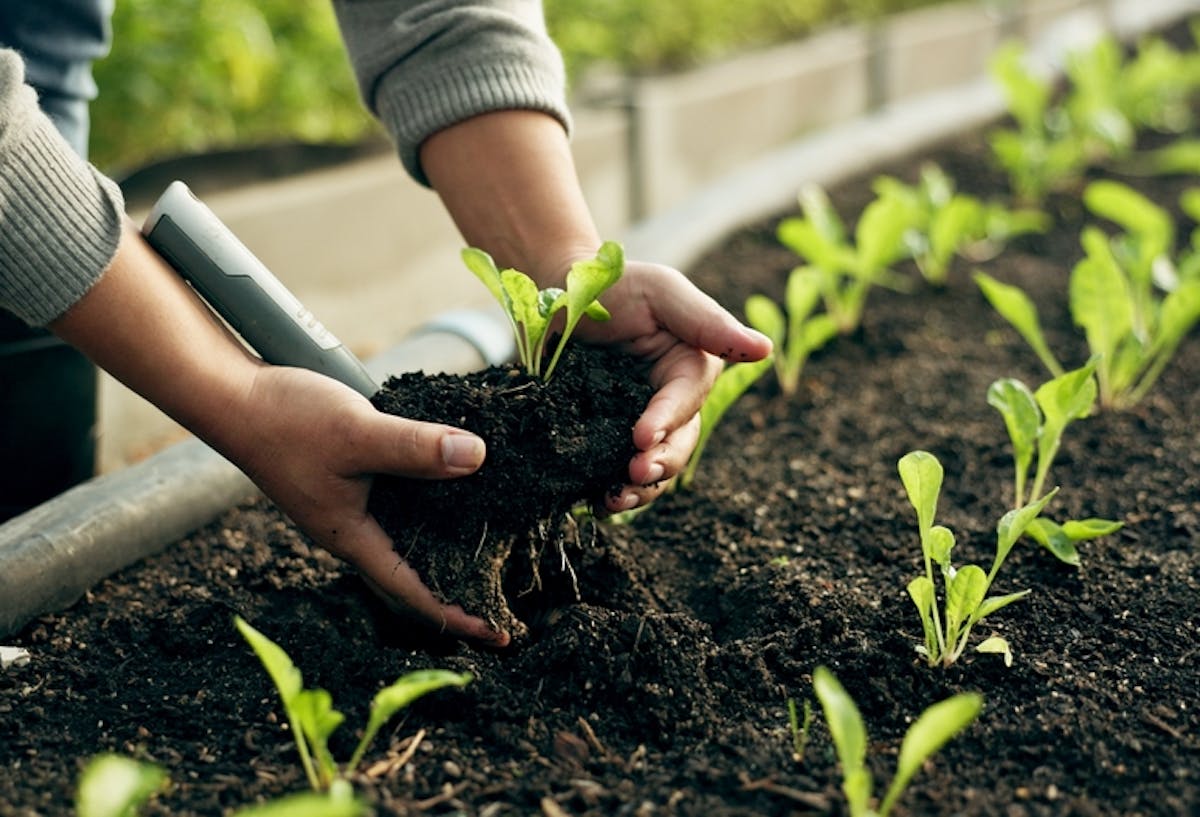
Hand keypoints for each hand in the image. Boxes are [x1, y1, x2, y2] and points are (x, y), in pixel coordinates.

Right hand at [228, 366, 509, 647]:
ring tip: (492, 553)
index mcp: (353, 537)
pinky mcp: (350, 477)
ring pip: (408, 537)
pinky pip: (400, 502)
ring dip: (447, 549)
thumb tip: (477, 457)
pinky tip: (456, 486)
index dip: (458, 616)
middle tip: (504, 602)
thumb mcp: (359, 434)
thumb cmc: (286, 421)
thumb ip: (416, 448)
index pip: (414, 592)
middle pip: (413, 575)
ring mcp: (350, 505)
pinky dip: (431, 505)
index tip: (500, 635)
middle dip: (458, 592)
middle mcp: (353, 530)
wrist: (235, 396)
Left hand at [575, 259, 772, 511]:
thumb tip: (765, 350)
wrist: (555, 294)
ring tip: (613, 500)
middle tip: (632, 474)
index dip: (667, 422)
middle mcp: (671, 403)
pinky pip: (617, 472)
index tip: (641, 437)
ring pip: (654, 466)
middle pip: (678, 444)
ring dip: (640, 489)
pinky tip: (595, 504)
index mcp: (690, 369)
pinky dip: (611, 491)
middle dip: (659, 464)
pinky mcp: (607, 437)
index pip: (686, 402)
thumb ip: (707, 321)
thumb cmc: (613, 284)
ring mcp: (638, 423)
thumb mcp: (660, 293)